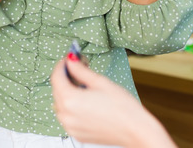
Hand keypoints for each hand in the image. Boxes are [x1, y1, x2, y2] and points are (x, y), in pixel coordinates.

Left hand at [51, 58, 171, 147]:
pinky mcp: (77, 134)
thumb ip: (81, 70)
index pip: (57, 77)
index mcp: (70, 100)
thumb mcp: (101, 82)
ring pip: (60, 105)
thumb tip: (71, 60)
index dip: (62, 65)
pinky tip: (85, 102)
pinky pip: (67, 117)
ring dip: (67, 93)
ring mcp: (71, 127)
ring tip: (82, 85)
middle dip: (65, 77)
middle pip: (57, 91)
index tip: (69, 58)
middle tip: (78, 67)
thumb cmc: (122, 108)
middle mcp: (67, 116)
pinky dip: (71, 107)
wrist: (135, 130)